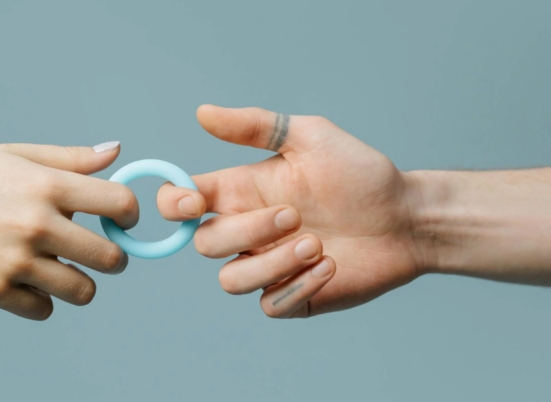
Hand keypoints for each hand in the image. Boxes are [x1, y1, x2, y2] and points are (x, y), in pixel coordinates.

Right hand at [0, 142, 136, 319]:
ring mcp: (15, 261)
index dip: (130, 214)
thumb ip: (71, 159)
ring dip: (80, 282)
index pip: (120, 204)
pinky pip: (44, 309)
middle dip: (114, 257)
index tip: (121, 220)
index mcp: (47, 186)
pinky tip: (29, 279)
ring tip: (62, 268)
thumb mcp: (17, 154)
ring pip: (83, 291)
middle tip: (98, 252)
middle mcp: (36, 224)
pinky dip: (42, 299)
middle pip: (111, 258)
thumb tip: (116, 152)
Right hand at [158, 106, 422, 317]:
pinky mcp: (294, 295)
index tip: (197, 202)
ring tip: (316, 244)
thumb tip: (202, 112)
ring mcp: (268, 266)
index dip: (174, 205)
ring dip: (270, 263)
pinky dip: (296, 287)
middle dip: (247, 231)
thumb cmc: (359, 173)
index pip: (182, 203)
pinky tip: (331, 266)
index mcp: (241, 192)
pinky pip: (270, 304)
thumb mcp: (309, 137)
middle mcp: (248, 232)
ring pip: (231, 280)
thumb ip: (255, 126)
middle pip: (206, 244)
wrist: (407, 216)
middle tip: (295, 214)